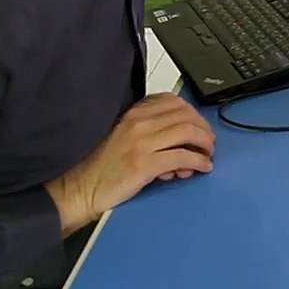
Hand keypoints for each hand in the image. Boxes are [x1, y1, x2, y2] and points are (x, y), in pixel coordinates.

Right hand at [45, 92, 215, 235]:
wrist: (79, 188)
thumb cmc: (100, 166)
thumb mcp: (123, 135)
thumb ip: (148, 130)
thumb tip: (179, 138)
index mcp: (133, 113)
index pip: (174, 101)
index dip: (193, 113)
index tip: (199, 126)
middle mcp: (139, 123)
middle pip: (186, 115)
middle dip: (204, 129)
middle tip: (209, 143)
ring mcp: (142, 142)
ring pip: (188, 133)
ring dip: (205, 144)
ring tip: (207, 156)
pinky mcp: (145, 163)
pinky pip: (183, 156)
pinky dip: (198, 161)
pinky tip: (202, 167)